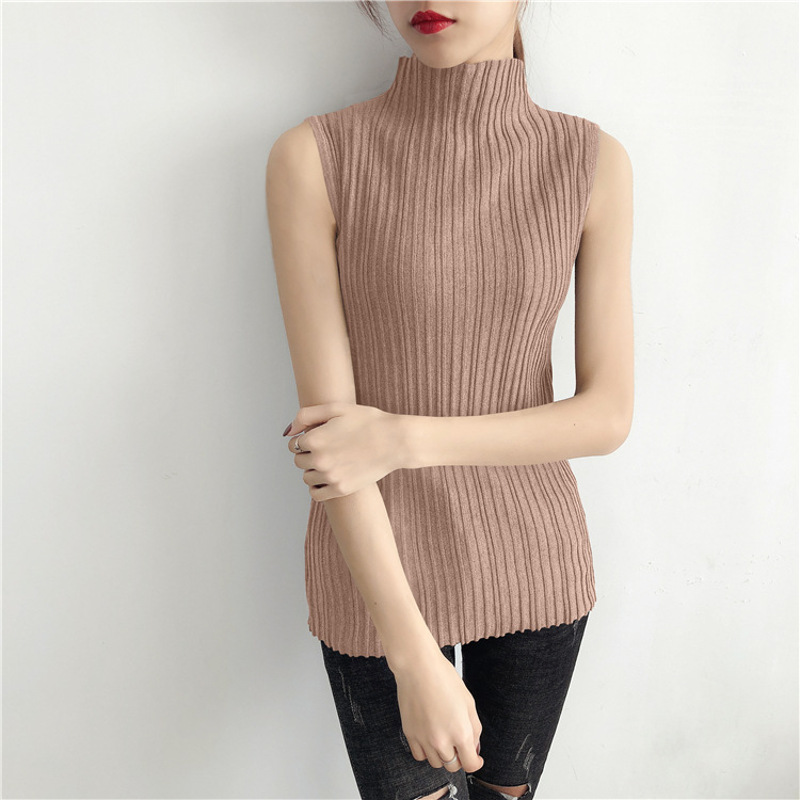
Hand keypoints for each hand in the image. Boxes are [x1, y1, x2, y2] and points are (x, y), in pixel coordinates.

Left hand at [283, 402, 405, 500]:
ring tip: (332, 461)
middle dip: (308, 454)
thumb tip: (288, 432)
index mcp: (315, 439)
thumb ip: (306, 416)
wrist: (395, 441)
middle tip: (328, 447)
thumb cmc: (368, 421)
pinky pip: (316, 494)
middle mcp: (319, 460)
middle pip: (298, 461)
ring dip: (314, 470)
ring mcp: (330, 477)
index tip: (320, 436)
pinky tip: (329, 477)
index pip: (293, 444)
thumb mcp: (336, 408)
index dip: (305, 439)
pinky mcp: (341, 489)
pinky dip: (318, 487)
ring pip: (306, 477)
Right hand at [394, 651, 483, 773]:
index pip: (470, 764)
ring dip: (442, 755)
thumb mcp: (469, 702)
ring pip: (436, 763)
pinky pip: (419, 755)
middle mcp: (442, 741)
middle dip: (459, 757)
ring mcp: (424, 739)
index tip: (475, 757)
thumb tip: (474, 747)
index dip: (475, 762)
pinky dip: (426, 751)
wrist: (418, 667)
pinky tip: (429, 737)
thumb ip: (474, 728)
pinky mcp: (410, 734)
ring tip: (443, 736)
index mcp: (461, 732)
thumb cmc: (444, 679)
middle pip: (453, 766)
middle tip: (458, 743)